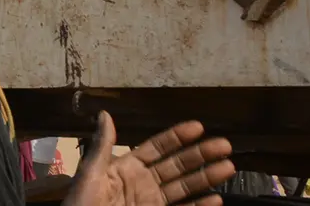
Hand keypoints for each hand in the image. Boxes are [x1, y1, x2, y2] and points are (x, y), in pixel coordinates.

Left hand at [63, 113, 234, 205]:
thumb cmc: (81, 205)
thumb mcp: (90, 176)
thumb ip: (102, 147)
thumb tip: (105, 113)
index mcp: (127, 168)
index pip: (157, 148)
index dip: (177, 137)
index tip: (199, 126)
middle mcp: (144, 184)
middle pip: (178, 166)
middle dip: (201, 155)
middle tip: (225, 145)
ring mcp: (152, 203)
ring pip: (185, 188)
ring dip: (206, 178)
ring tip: (228, 167)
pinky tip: (216, 199)